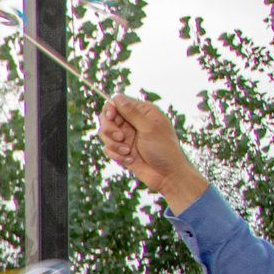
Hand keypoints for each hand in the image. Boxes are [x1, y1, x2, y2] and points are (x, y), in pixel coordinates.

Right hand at [97, 95, 208, 212]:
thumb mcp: (149, 128)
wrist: (167, 176)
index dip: (110, 109)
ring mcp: (126, 137)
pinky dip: (116, 155)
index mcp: (143, 113)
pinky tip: (131, 160)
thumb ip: (132, 113)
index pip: (118, 103)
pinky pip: (108, 149)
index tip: (111, 117)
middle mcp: (133, 123)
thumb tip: (117, 97)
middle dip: (110, 130)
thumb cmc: (164, 149)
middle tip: (120, 138)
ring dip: (114, 145)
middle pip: (107, 119)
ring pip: (105, 135)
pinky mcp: (121, 151)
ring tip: (128, 152)